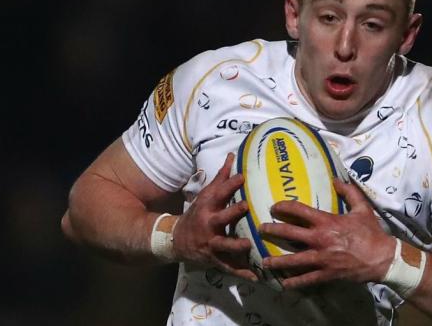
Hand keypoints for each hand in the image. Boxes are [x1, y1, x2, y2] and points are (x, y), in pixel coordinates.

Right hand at [171, 153, 256, 280]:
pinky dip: (241, 273)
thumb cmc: (198, 214)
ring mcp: (210, 243)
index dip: (229, 185)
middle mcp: (208, 225)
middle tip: (246, 207)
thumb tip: (232, 155)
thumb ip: (221, 177)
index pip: (218, 194)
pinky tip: (255, 276)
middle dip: (232, 213)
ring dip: (236, 246)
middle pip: (220, 218)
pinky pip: (229, 267)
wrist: (176, 240)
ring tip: (249, 245)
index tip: (243, 177)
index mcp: (207, 207)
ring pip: (224, 245)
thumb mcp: (206, 195)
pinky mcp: (214, 259)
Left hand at [259, 178, 395, 288]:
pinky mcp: (326, 274)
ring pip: (293, 260)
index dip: (284, 207)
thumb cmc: (372, 232)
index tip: (274, 207)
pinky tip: (283, 283)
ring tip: (264, 261)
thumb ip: (349, 192)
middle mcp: (320, 239)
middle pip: (290, 233)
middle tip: (261, 229)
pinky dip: (294, 282)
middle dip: (273, 230)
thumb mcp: (362, 208)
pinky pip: (307, 279)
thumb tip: (336, 180)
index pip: (300, 211)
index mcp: (327, 222)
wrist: (382, 258)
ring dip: (277, 260)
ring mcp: (322, 258)